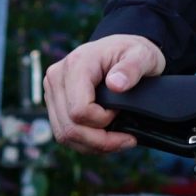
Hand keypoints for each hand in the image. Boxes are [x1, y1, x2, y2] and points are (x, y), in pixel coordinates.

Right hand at [46, 32, 166, 153]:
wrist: (121, 50)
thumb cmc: (133, 53)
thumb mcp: (143, 56)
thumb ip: (133, 68)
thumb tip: (116, 85)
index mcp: (76, 65)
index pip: (80, 110)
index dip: (103, 121)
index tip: (122, 112)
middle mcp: (56, 77)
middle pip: (69, 127)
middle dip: (100, 141)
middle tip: (128, 140)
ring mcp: (52, 91)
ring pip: (64, 135)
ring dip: (93, 145)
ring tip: (118, 142)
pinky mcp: (54, 103)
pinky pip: (64, 133)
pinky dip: (85, 142)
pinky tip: (105, 139)